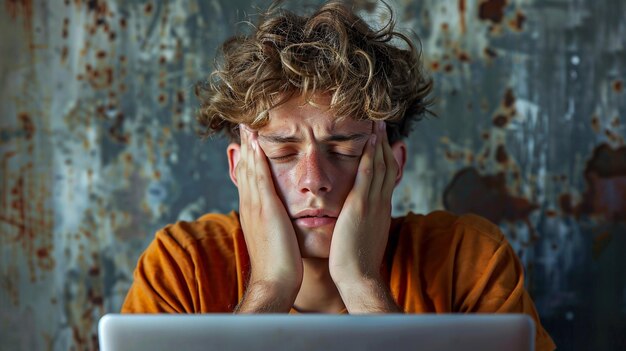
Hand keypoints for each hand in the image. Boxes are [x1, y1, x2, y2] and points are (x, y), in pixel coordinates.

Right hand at [234, 125, 302, 311]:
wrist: (275, 283)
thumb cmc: (280, 265)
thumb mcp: (274, 238)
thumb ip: (274, 223)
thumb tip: (278, 216)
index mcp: (254, 212)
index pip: (249, 178)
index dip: (249, 157)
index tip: (251, 139)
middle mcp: (250, 206)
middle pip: (245, 169)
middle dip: (245, 145)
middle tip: (244, 123)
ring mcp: (255, 207)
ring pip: (249, 169)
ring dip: (248, 145)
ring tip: (247, 123)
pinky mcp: (265, 210)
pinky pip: (258, 178)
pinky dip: (256, 159)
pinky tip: (256, 142)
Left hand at [328, 121, 399, 311]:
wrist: (358, 277)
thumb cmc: (356, 261)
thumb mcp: (364, 236)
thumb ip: (364, 221)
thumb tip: (361, 216)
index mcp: (380, 209)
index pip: (386, 177)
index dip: (385, 157)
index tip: (382, 141)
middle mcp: (381, 203)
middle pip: (386, 167)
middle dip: (385, 144)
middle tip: (382, 124)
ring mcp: (373, 204)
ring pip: (379, 167)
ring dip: (379, 144)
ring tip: (377, 124)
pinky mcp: (361, 207)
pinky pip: (367, 176)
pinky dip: (369, 157)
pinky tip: (369, 141)